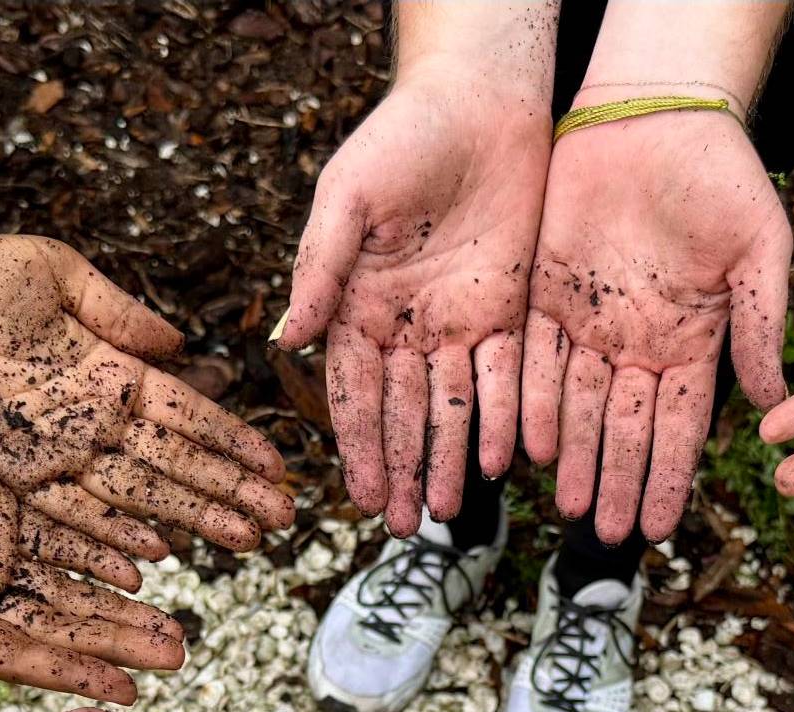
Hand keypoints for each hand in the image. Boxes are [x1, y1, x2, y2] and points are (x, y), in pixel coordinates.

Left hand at [0, 233, 293, 556]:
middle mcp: (91, 419)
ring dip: (191, 521)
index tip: (276, 467)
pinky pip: (72, 510)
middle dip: (229, 493)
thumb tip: (177, 343)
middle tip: (280, 521)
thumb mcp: (56, 274)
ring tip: (241, 544)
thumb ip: (117, 311)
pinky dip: (113, 534)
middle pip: (174, 463)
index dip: (232, 442)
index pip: (187, 414)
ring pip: (137, 493)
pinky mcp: (12, 470)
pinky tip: (155, 556)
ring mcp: (55, 449)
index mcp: (110, 371)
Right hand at [0, 378, 197, 703]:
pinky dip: (103, 541)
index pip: (20, 655)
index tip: (129, 693)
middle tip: (178, 655)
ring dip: (120, 601)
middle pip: (58, 622)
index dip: (74, 673)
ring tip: (175, 621)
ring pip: (70, 579)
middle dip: (116, 641)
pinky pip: (62, 525)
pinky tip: (149, 555)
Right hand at [281, 70, 550, 531]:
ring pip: (454, 407)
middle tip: (404, 528)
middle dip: (403, 470)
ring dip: (450, 460)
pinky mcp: (508, 309)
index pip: (354, 390)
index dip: (358, 445)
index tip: (362, 497)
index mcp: (357, 304)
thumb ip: (320, 270)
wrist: (479, 101)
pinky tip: (506, 463)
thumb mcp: (348, 199)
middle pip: (402, 412)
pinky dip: (505, 419)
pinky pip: (506, 376)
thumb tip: (285, 341)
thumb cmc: (400, 138)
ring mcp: (458, 321)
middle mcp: (405, 324)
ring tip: (449, 514)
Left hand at [525, 108, 790, 542]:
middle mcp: (639, 343)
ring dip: (575, 459)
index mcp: (692, 340)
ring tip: (570, 510)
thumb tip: (777, 403)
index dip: (669, 477)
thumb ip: (760, 327)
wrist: (657, 111)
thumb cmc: (722, 174)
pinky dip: (534, 404)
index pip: (680, 426)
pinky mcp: (545, 294)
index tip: (660, 528)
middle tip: (608, 537)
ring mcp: (591, 322)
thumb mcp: (758, 250)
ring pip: (579, 407)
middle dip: (618, 483)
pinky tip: (530, 448)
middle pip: (625, 429)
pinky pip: (536, 361)